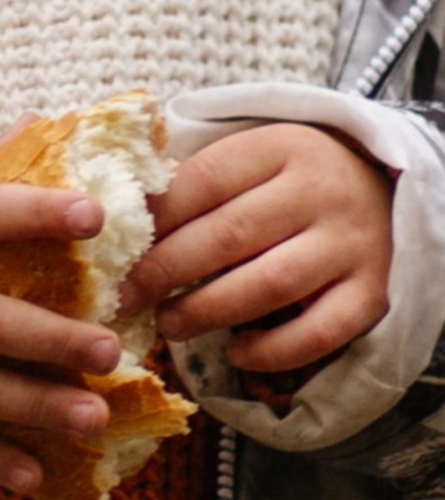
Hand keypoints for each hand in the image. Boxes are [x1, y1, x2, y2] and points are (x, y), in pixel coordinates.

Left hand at [119, 123, 394, 374]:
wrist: (385, 185)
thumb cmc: (290, 175)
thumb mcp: (249, 157)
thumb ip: (195, 182)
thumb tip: (120, 223)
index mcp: (278, 148)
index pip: (204, 181)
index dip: (155, 219)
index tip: (114, 248)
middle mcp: (319, 194)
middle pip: (229, 236)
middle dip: (166, 271)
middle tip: (126, 297)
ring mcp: (350, 245)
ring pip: (270, 285)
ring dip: (208, 311)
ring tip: (169, 324)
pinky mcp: (372, 292)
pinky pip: (321, 331)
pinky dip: (275, 349)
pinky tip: (238, 351)